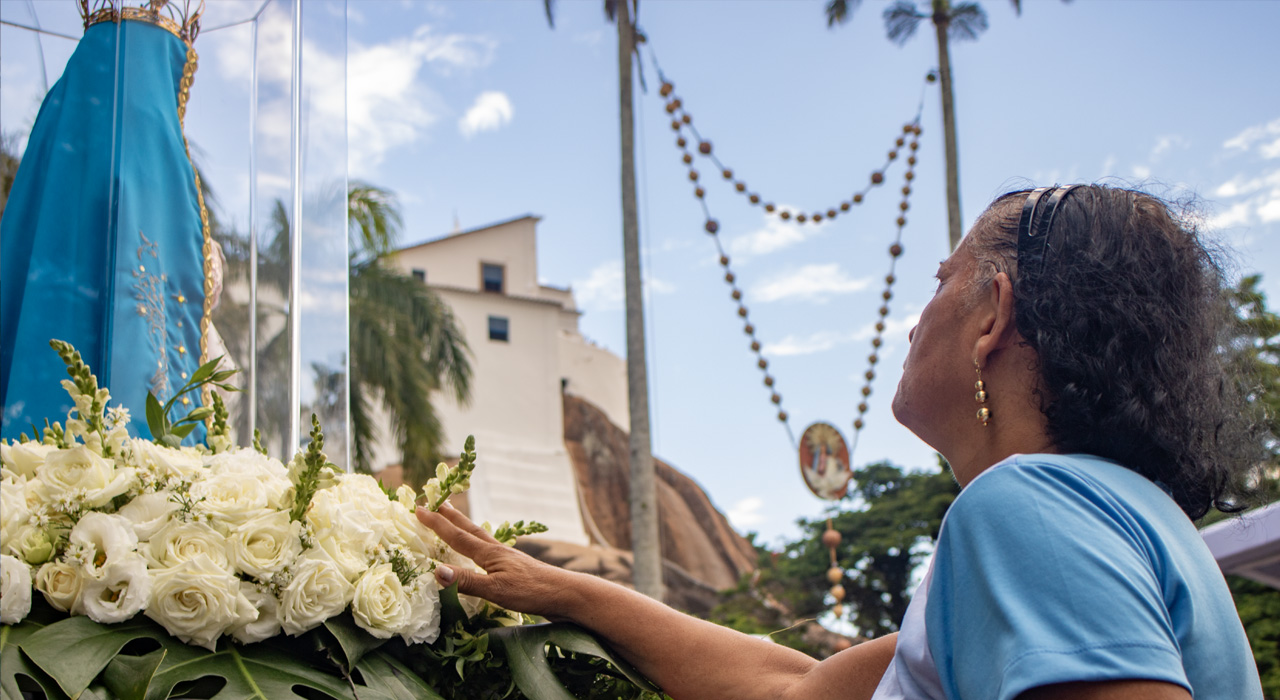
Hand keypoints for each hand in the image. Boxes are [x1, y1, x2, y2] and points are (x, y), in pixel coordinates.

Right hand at [415, 502, 576, 619]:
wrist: (566, 594)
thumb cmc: (532, 593)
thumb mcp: (496, 590)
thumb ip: (466, 581)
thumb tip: (435, 571)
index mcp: (490, 554)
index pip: (457, 536)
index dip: (436, 524)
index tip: (418, 508)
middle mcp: (497, 551)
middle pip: (469, 529)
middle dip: (450, 517)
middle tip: (436, 501)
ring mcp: (508, 559)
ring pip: (480, 538)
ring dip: (464, 527)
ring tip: (455, 519)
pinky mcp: (515, 569)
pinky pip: (489, 550)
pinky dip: (479, 545)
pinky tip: (482, 552)